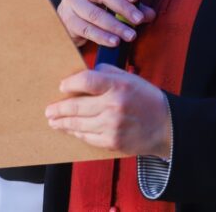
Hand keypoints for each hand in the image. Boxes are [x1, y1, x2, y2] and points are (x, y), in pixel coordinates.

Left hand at [45, 65, 170, 156]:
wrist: (166, 126)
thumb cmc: (147, 99)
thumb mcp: (131, 79)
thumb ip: (108, 74)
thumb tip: (84, 74)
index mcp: (119, 85)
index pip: (86, 80)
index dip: (70, 84)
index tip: (62, 87)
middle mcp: (114, 105)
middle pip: (76, 106)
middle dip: (59, 109)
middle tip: (49, 110)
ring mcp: (112, 125)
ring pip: (78, 124)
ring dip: (63, 123)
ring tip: (54, 122)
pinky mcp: (111, 141)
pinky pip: (87, 137)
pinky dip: (77, 133)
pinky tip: (71, 131)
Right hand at [56, 0, 155, 46]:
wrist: (69, 17)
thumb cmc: (96, 4)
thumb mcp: (114, 0)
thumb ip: (133, 5)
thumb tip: (150, 15)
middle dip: (123, 8)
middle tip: (139, 20)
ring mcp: (69, 0)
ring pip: (94, 13)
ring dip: (115, 26)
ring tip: (130, 35)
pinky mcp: (66, 19)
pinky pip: (86, 29)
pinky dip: (102, 37)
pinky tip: (114, 42)